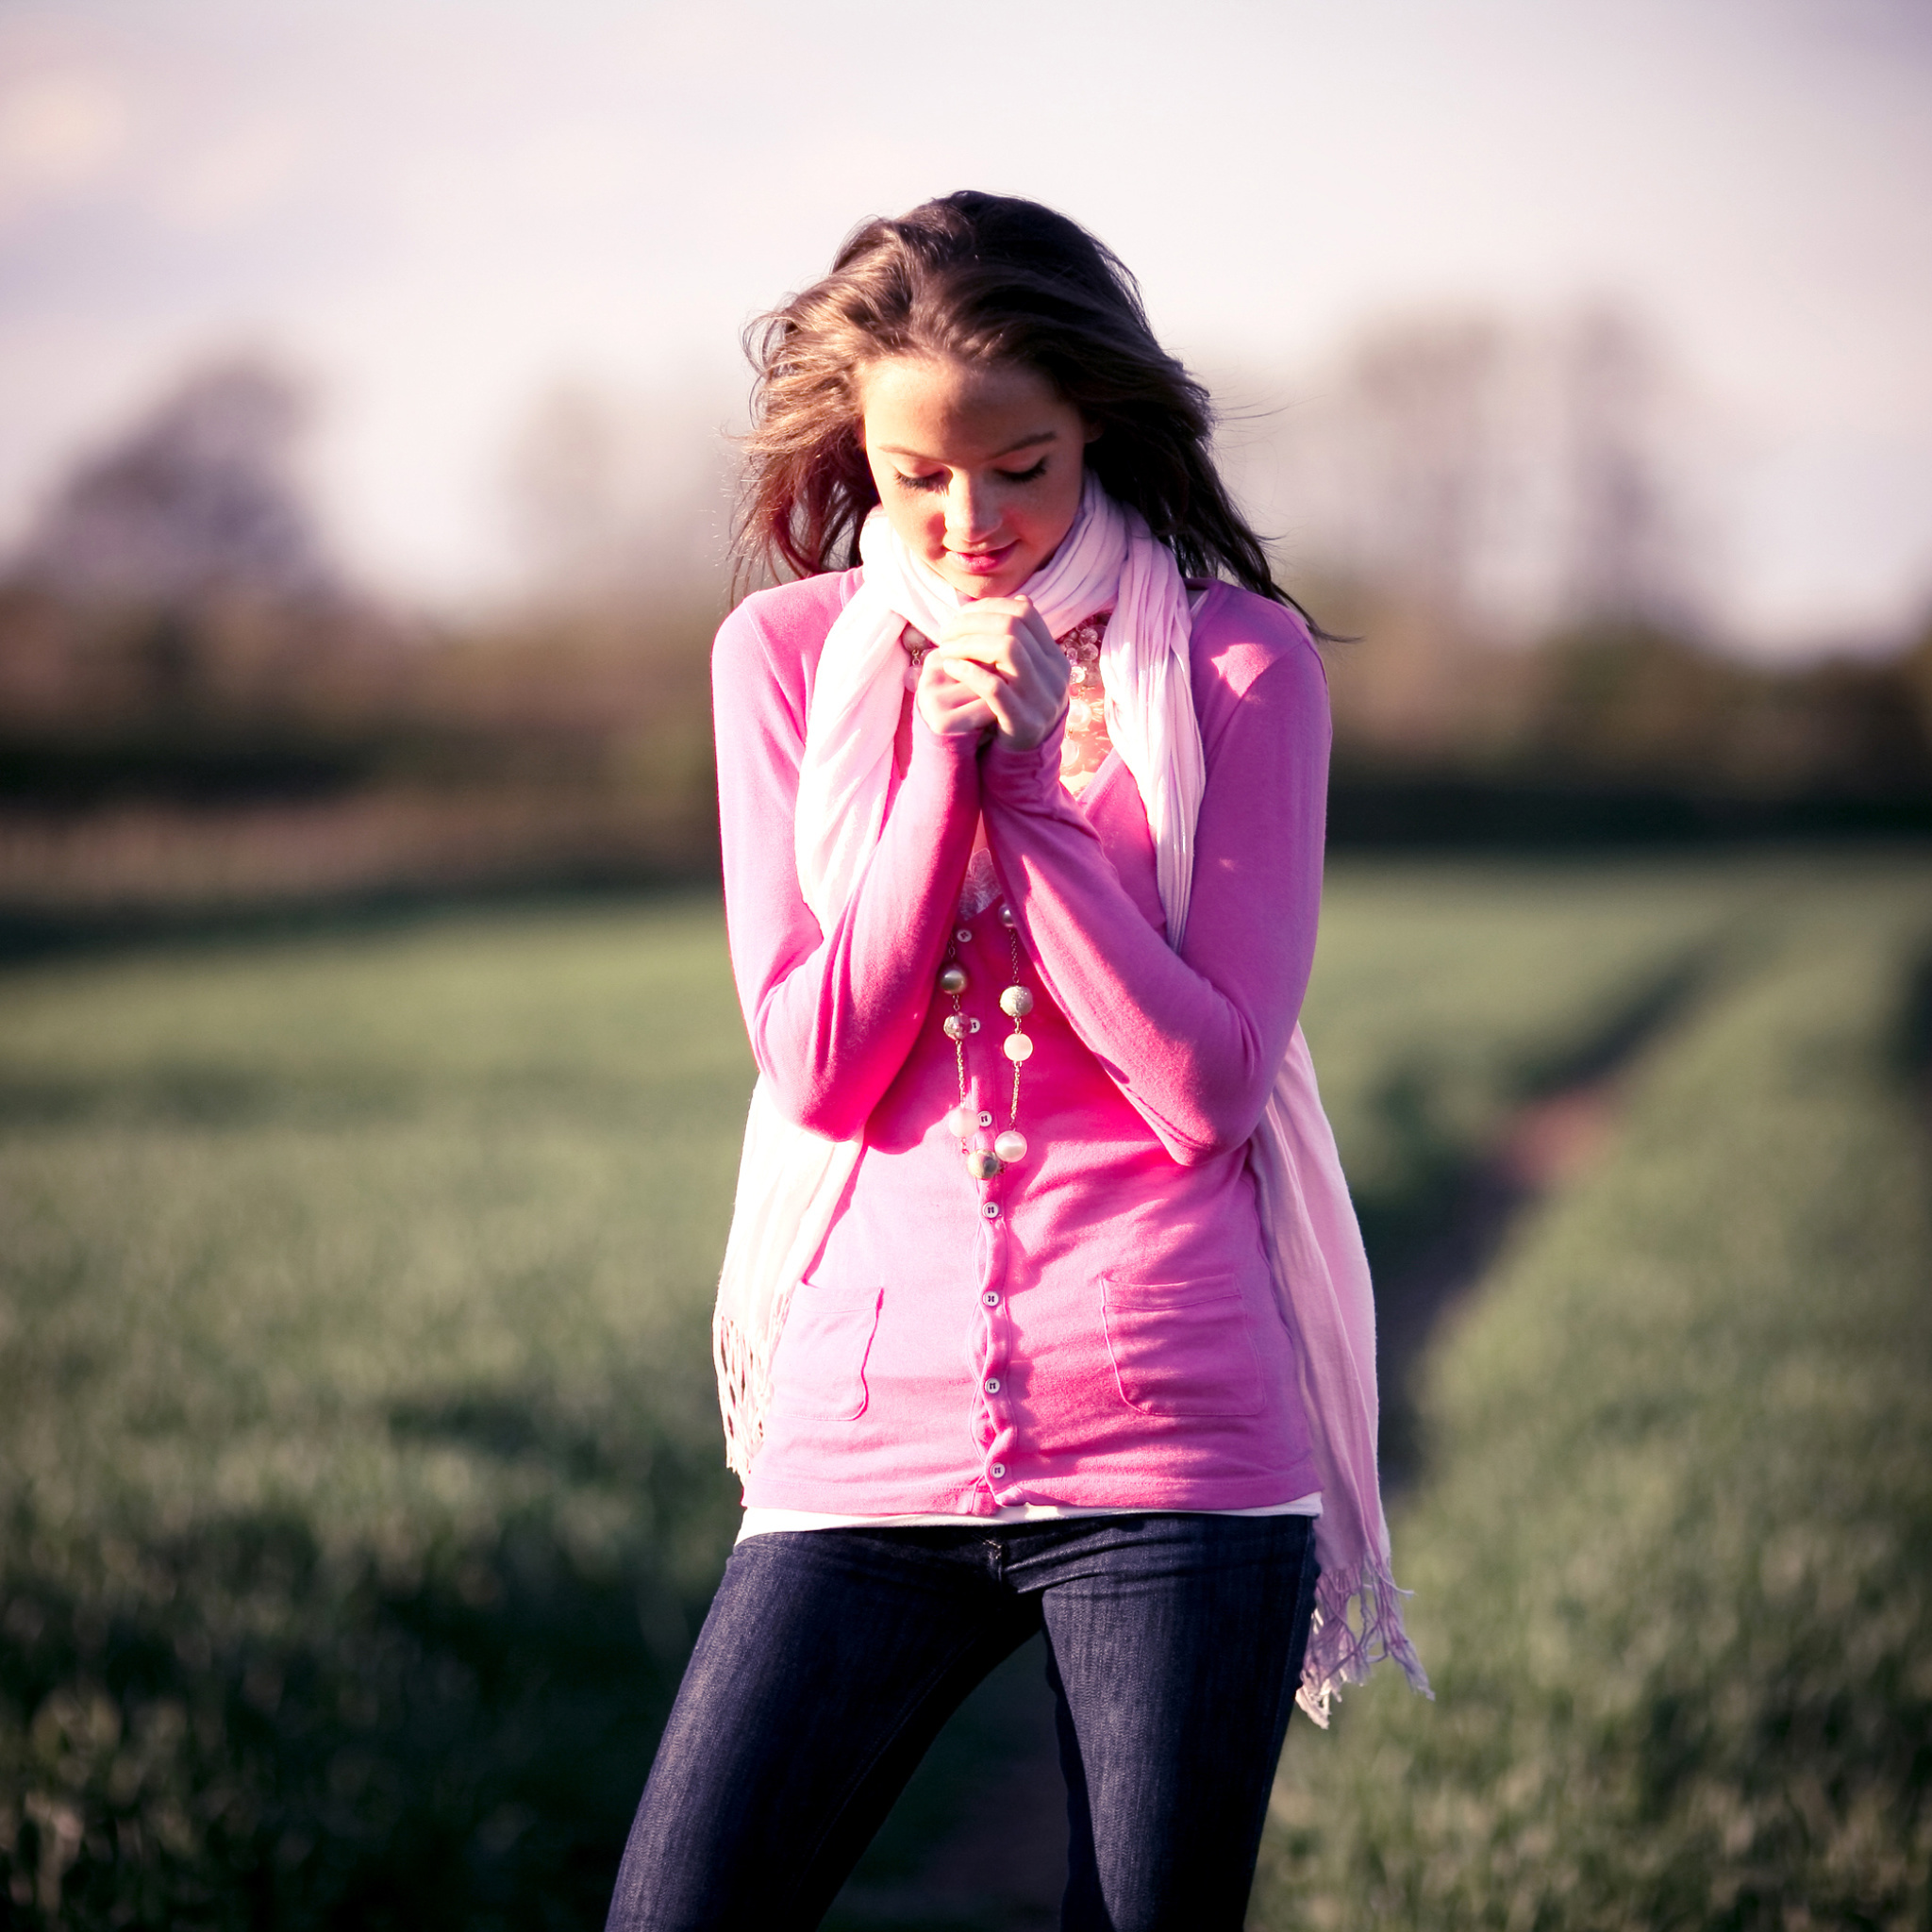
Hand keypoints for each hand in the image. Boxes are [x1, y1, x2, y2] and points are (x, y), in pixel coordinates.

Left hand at [928, 596, 1070, 751]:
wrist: (1022, 761)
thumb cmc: (1012, 709)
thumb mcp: (1021, 673)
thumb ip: (1017, 640)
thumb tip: (1017, 597)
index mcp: (1055, 657)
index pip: (1025, 611)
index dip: (987, 607)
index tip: (959, 618)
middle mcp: (1056, 675)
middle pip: (1013, 626)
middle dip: (972, 623)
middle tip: (945, 634)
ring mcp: (1043, 700)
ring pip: (1007, 649)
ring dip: (968, 644)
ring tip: (944, 650)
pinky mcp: (1024, 723)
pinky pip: (995, 687)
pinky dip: (968, 672)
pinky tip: (950, 668)